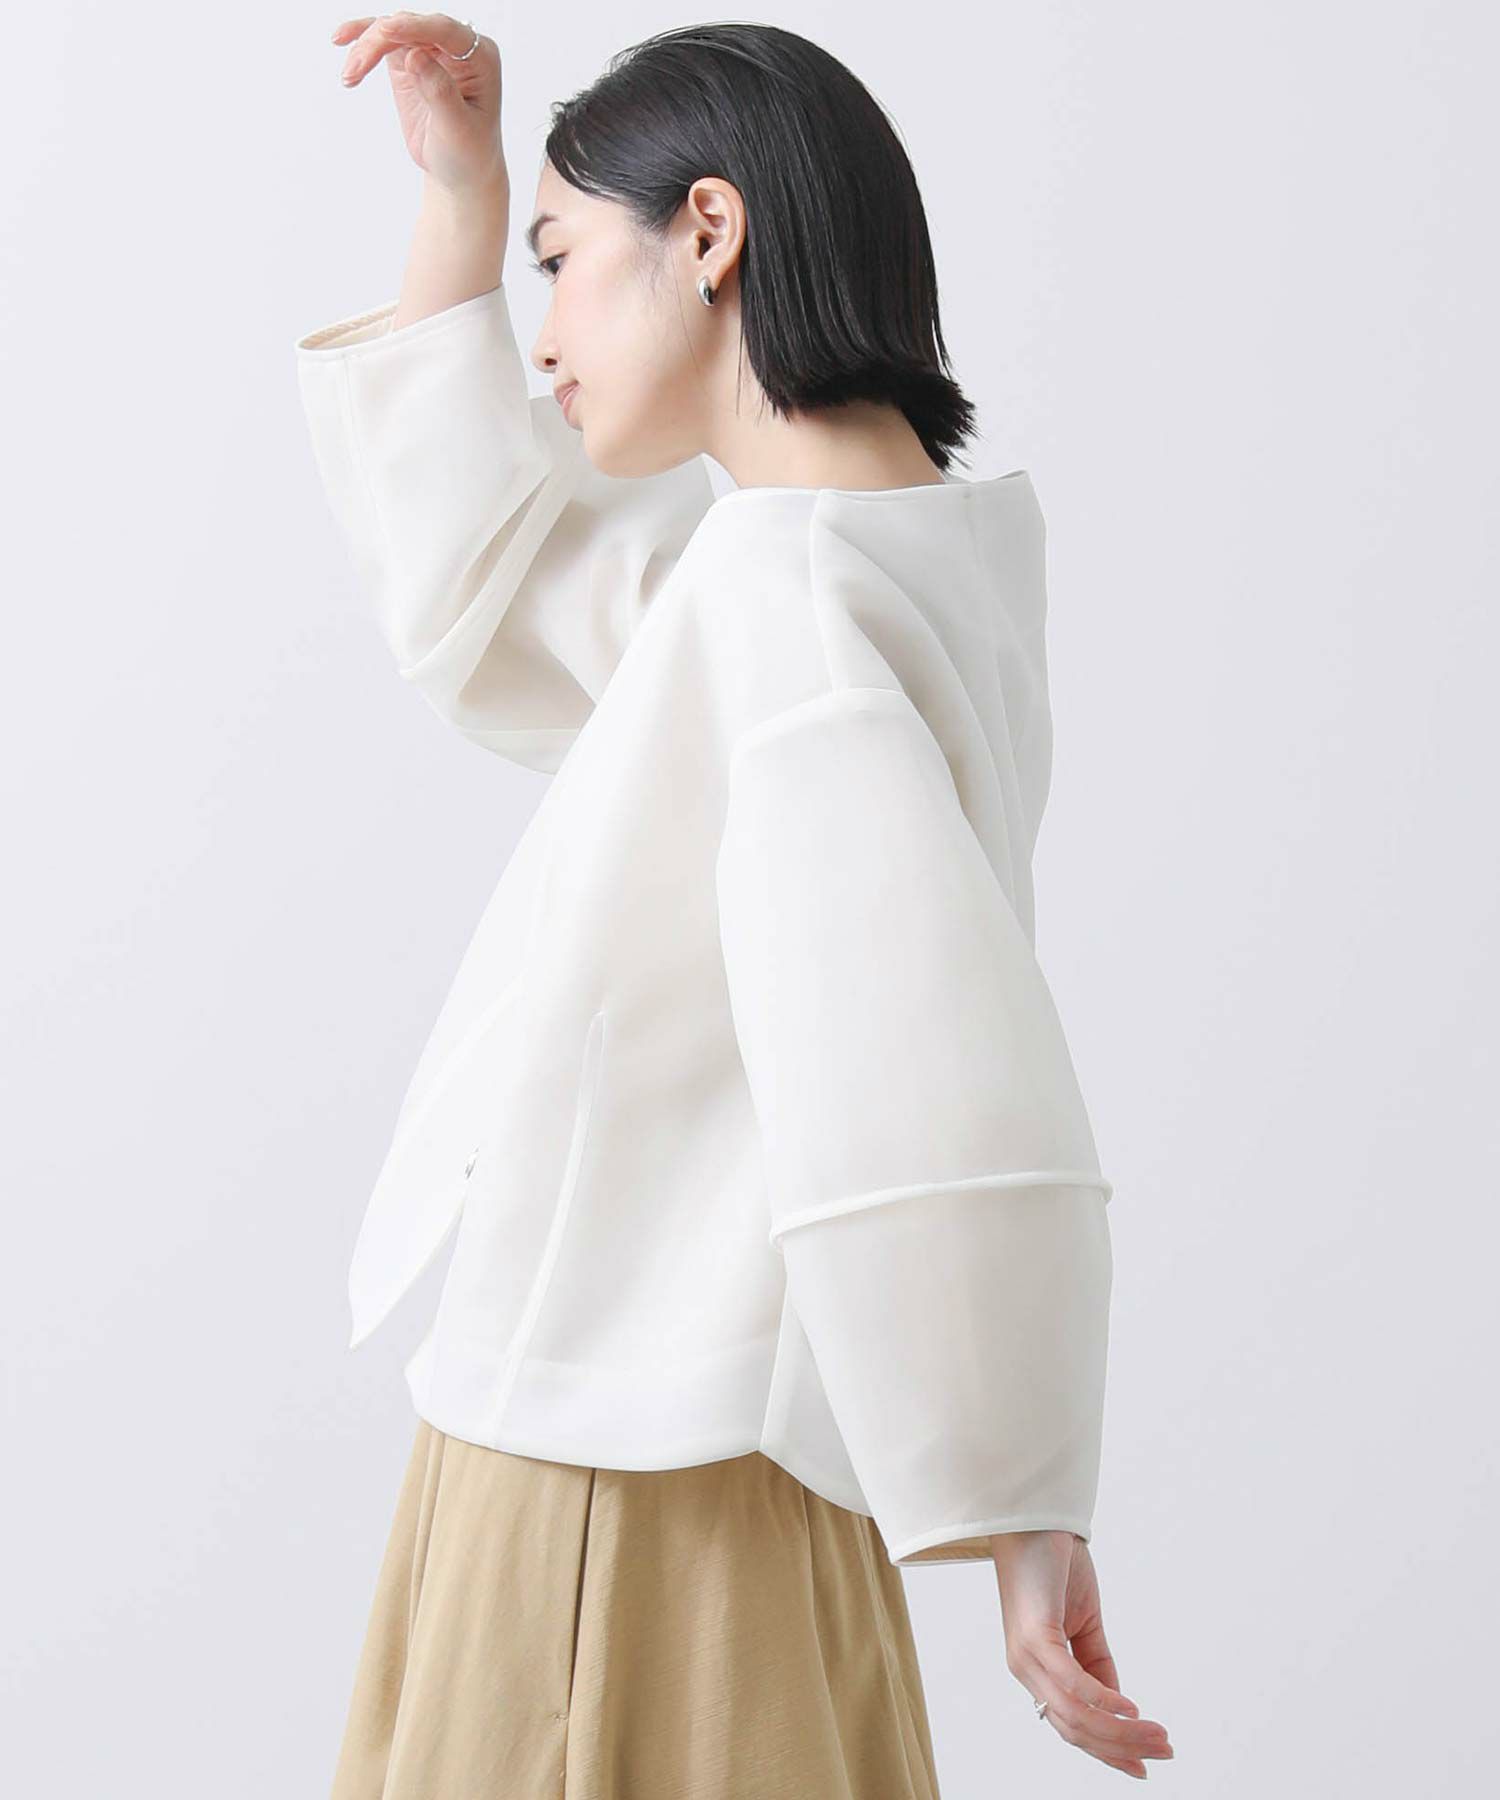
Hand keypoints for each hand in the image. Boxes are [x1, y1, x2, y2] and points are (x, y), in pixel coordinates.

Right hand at [332, 12, 507, 197]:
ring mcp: (430, 50)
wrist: (460, 173)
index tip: (386, 29)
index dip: (415, 27)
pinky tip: (342, 42)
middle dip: (379, 41)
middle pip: (412, 27)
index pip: (445, 31)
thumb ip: (440, 91)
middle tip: (356, 69)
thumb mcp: (457, 129)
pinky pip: (382, 41)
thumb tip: (415, 55)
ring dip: (365, 46)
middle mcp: (456, 46)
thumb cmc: (468, 153)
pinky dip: (362, 43)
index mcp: (480, 57)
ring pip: (392, 30)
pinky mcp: (408, 60)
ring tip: (349, 76)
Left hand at [990, 1530, 1173, 1779]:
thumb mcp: (1083, 1621)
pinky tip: (1129, 1708)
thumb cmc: (1051, 1564)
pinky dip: (1102, 1700)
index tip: (1144, 1764)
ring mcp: (1026, 1656)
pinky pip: (1070, 1682)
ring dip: (1121, 1731)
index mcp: (1036, 1669)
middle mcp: (1026, 1669)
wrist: (1030, 1517)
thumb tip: (1119, 1706)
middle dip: (1122, 1747)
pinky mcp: (1033, 1636)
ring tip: (1156, 1735)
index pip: (1072, 1725)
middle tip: (1163, 1753)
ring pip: (1075, 1716)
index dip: (1109, 1750)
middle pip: (1076, 1730)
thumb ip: (1096, 1664)